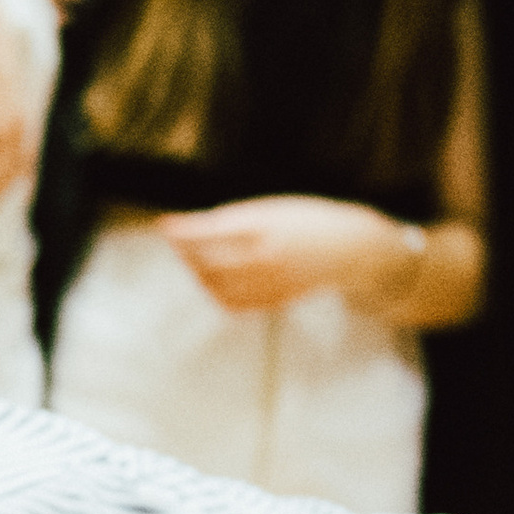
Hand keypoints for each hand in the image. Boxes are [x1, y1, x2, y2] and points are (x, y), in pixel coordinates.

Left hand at [158, 194, 412, 314]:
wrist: (349, 249)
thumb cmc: (307, 221)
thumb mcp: (271, 209)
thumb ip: (233, 220)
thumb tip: (191, 228)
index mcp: (264, 227)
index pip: (209, 232)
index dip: (182, 231)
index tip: (164, 225)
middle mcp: (264, 256)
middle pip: (207, 263)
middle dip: (185, 254)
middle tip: (177, 242)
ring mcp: (269, 282)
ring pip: (217, 286)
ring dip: (198, 275)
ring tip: (194, 261)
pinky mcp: (273, 300)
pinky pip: (233, 304)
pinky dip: (216, 294)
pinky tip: (214, 281)